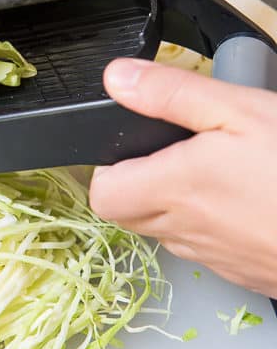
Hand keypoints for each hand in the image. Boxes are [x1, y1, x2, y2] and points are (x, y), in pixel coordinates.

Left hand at [89, 58, 276, 298]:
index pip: (103, 194)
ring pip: (166, 229)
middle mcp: (183, 229)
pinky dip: (210, 223)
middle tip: (174, 154)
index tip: (132, 148)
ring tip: (217, 172)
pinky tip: (245, 200)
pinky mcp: (238, 270)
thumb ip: (171, 94)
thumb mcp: (239, 111)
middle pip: (128, 213)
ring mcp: (210, 255)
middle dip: (137, 183)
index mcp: (172, 189)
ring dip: (175, 202)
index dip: (109, 169)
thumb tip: (117, 79)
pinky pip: (203, 246)